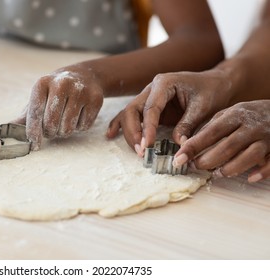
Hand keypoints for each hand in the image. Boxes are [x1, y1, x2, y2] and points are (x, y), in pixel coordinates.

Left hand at [16, 67, 103, 149]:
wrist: (85, 76)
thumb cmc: (55, 92)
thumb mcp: (40, 97)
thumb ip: (26, 115)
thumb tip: (8, 128)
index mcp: (43, 83)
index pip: (35, 112)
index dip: (33, 132)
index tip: (34, 145)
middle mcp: (62, 84)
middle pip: (51, 124)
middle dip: (50, 133)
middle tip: (52, 130)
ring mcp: (81, 91)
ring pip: (68, 128)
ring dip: (64, 131)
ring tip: (64, 122)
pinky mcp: (96, 99)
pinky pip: (83, 126)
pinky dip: (79, 127)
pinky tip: (78, 116)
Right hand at [107, 70, 232, 154]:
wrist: (215, 83)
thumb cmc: (211, 91)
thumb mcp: (203, 107)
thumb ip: (188, 124)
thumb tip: (178, 145)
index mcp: (164, 84)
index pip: (150, 108)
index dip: (147, 128)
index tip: (147, 146)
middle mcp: (151, 89)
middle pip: (132, 110)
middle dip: (133, 132)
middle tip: (141, 151)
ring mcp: (148, 97)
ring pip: (129, 114)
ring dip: (129, 133)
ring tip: (137, 151)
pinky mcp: (148, 107)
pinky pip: (130, 115)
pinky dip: (120, 125)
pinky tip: (111, 135)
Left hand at [174, 100, 269, 182]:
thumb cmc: (251, 114)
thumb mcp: (230, 113)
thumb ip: (212, 126)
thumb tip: (189, 144)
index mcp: (236, 115)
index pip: (210, 133)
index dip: (193, 147)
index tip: (178, 159)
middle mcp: (251, 126)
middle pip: (227, 147)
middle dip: (208, 161)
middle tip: (195, 167)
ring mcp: (267, 138)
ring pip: (248, 157)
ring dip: (230, 169)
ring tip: (217, 174)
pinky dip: (261, 172)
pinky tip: (250, 178)